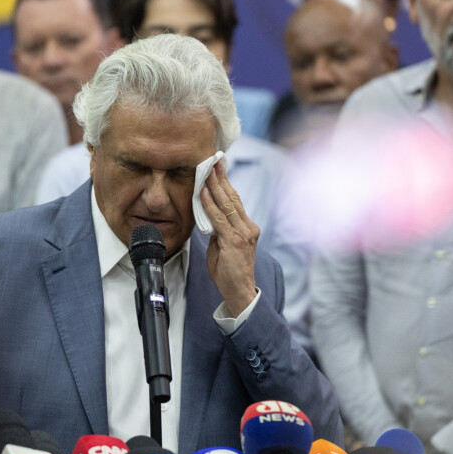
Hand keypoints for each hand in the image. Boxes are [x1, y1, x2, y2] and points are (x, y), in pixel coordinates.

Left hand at [200, 162, 258, 315]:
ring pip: (227, 204)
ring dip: (215, 186)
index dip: (226, 184)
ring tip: (207, 170)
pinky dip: (210, 204)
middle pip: (233, 198)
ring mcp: (243, 234)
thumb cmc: (230, 272)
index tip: (219, 169)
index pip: (235, 201)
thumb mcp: (222, 247)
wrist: (239, 292)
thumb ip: (217, 231)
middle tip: (213, 161)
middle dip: (222, 178)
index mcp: (247, 228)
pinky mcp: (235, 241)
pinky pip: (219, 218)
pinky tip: (204, 192)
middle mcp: (248, 228)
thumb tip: (208, 219)